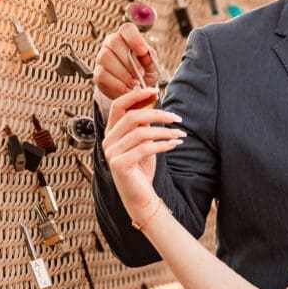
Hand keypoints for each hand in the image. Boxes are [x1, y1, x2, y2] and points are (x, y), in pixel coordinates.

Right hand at [94, 23, 159, 97]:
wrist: (135, 88)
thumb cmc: (143, 71)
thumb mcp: (151, 65)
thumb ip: (150, 59)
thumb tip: (147, 56)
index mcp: (126, 37)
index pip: (127, 29)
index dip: (134, 39)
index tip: (143, 51)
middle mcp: (111, 44)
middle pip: (114, 43)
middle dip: (129, 60)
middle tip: (141, 73)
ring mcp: (102, 58)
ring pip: (107, 58)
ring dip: (123, 73)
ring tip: (135, 83)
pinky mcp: (98, 73)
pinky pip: (103, 75)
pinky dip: (117, 84)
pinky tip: (127, 89)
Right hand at [103, 87, 184, 225]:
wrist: (140, 197)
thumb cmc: (141, 169)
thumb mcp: (144, 142)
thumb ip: (144, 125)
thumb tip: (151, 102)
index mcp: (112, 132)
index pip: (118, 105)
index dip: (135, 95)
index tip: (154, 91)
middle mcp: (108, 141)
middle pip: (132, 117)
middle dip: (158, 114)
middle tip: (176, 118)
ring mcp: (111, 153)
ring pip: (141, 133)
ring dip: (164, 132)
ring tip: (179, 134)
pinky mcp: (120, 164)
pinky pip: (145, 148)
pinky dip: (162, 144)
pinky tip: (174, 144)